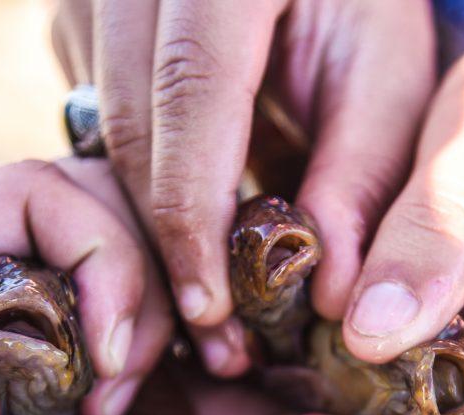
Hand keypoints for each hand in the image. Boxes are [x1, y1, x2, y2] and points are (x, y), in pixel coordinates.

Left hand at [0, 158, 170, 414]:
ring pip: (77, 226)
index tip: (114, 358)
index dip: (106, 260)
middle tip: (130, 382)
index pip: (33, 195)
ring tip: (125, 386)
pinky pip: (53, 268)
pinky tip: (104, 373)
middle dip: (137, 279)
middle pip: (77, 197)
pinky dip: (101, 310)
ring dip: (128, 295)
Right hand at [53, 0, 434, 371]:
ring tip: (206, 298)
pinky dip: (136, 183)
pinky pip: (92, 122)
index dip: (195, 211)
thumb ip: (362, 173)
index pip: (192, 92)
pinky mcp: (77, 19)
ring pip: (99, 133)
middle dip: (165, 240)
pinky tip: (186, 228)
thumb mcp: (386, 71)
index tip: (211, 306)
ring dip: (146, 221)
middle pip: (130, 124)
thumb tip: (326, 296)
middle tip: (212, 333)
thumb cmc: (359, 0)